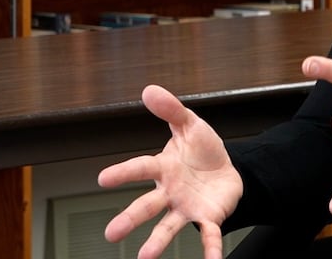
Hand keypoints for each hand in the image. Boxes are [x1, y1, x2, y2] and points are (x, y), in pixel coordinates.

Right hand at [98, 85, 242, 258]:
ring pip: (168, 226)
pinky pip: (208, 235)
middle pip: (147, 205)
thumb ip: (171, 110)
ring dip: (157, 242)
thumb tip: (149, 90)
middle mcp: (170, 192)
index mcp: (163, 168)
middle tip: (111, 234)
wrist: (229, 170)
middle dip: (129, 218)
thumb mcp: (190, 124)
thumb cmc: (202, 151)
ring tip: (144, 256)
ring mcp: (186, 208)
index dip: (123, 172)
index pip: (141, 168)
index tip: (102, 178)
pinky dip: (210, 249)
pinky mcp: (207, 218)